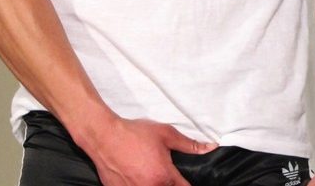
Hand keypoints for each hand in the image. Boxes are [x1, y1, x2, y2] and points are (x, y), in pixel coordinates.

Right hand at [79, 116, 218, 185]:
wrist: (104, 136)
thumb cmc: (134, 134)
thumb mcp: (165, 134)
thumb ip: (189, 144)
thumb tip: (210, 147)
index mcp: (164, 177)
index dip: (185, 185)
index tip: (182, 181)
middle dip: (168, 184)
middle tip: (159, 171)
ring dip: (152, 184)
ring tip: (146, 172)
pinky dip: (136, 185)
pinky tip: (134, 175)